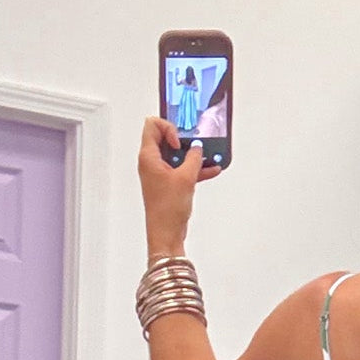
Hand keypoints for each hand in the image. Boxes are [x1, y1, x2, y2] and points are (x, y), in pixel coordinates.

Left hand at [137, 117, 221, 259]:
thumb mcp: (185, 179)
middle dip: (184, 140)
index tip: (180, 143)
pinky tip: (211, 170)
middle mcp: (151, 162)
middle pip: (165, 138)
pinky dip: (195, 169)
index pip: (153, 125)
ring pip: (176, 155)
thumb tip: (197, 148)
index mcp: (148, 156)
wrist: (166, 234)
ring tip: (208, 157)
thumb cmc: (167, 210)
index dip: (169, 128)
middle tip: (197, 145)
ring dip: (193, 155)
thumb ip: (194, 159)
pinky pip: (182, 170)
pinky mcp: (168, 184)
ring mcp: (160, 173)